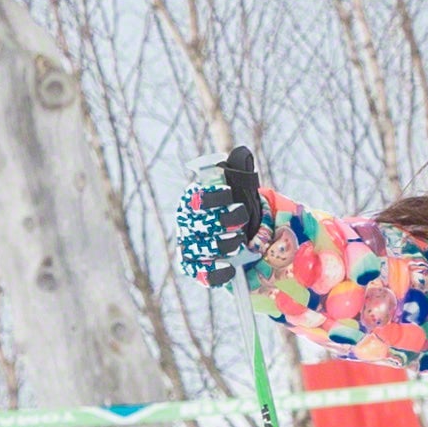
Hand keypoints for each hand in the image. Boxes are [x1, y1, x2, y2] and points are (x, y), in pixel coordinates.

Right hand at [171, 145, 266, 289]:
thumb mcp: (237, 185)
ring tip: (238, 244)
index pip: (198, 198)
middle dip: (221, 222)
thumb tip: (241, 153)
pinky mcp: (193, 265)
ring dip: (220, 245)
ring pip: (199, 248)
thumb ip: (237, 170)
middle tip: (240, 221)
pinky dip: (212, 273)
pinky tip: (229, 270)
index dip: (213, 198)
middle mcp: (186, 221)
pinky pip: (198, 272)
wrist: (233, 230)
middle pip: (198, 224)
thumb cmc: (231, 204)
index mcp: (193, 199)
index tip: (231, 197)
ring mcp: (188, 244)